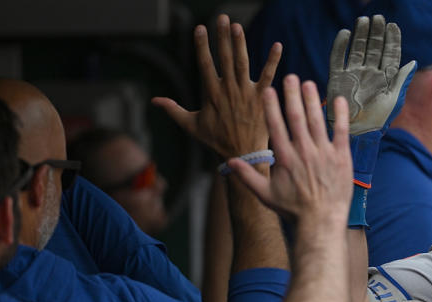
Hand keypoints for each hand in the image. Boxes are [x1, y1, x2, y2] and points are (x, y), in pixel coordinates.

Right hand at [153, 15, 281, 158]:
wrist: (242, 154)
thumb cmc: (216, 140)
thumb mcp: (191, 125)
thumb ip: (173, 110)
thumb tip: (153, 101)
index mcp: (212, 94)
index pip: (205, 64)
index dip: (202, 46)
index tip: (200, 28)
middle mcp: (229, 90)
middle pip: (224, 58)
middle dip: (222, 37)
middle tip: (222, 18)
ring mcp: (246, 93)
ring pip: (243, 63)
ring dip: (240, 44)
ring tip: (237, 26)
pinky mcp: (262, 98)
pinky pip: (268, 76)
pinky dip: (273, 61)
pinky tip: (278, 45)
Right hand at [229, 75, 352, 226]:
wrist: (321, 222)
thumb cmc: (294, 210)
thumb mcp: (265, 195)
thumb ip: (247, 177)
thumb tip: (229, 162)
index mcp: (285, 158)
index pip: (275, 125)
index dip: (271, 106)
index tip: (267, 90)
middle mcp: (304, 151)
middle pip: (296, 117)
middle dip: (292, 95)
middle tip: (290, 77)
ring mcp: (324, 153)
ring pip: (317, 120)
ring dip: (312, 100)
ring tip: (308, 83)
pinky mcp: (341, 157)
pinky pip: (342, 131)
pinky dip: (341, 115)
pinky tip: (339, 99)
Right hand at [327, 15, 415, 135]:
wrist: (356, 132)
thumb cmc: (378, 119)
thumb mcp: (394, 99)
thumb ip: (402, 79)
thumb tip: (414, 62)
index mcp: (385, 78)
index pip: (390, 54)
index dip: (392, 40)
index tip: (393, 26)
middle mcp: (370, 73)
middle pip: (374, 48)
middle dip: (376, 33)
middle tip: (378, 18)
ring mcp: (354, 74)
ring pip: (357, 49)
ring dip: (360, 35)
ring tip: (363, 20)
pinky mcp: (338, 77)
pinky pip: (338, 58)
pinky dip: (340, 46)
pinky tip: (345, 34)